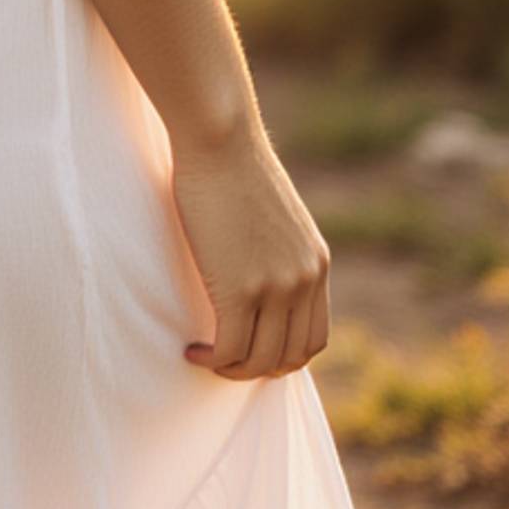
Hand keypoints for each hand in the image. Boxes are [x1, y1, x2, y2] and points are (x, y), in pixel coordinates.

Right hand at [169, 125, 331, 379]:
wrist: (220, 138)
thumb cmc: (232, 166)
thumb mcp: (273, 216)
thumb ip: (276, 250)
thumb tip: (253, 271)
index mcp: (316, 263)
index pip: (314, 337)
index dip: (282, 355)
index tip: (249, 349)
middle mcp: (305, 279)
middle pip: (292, 357)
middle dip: (257, 369)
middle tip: (224, 358)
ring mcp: (277, 286)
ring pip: (261, 361)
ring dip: (232, 370)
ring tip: (205, 356)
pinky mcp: (242, 288)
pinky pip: (231, 349)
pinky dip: (212, 360)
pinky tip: (192, 350)